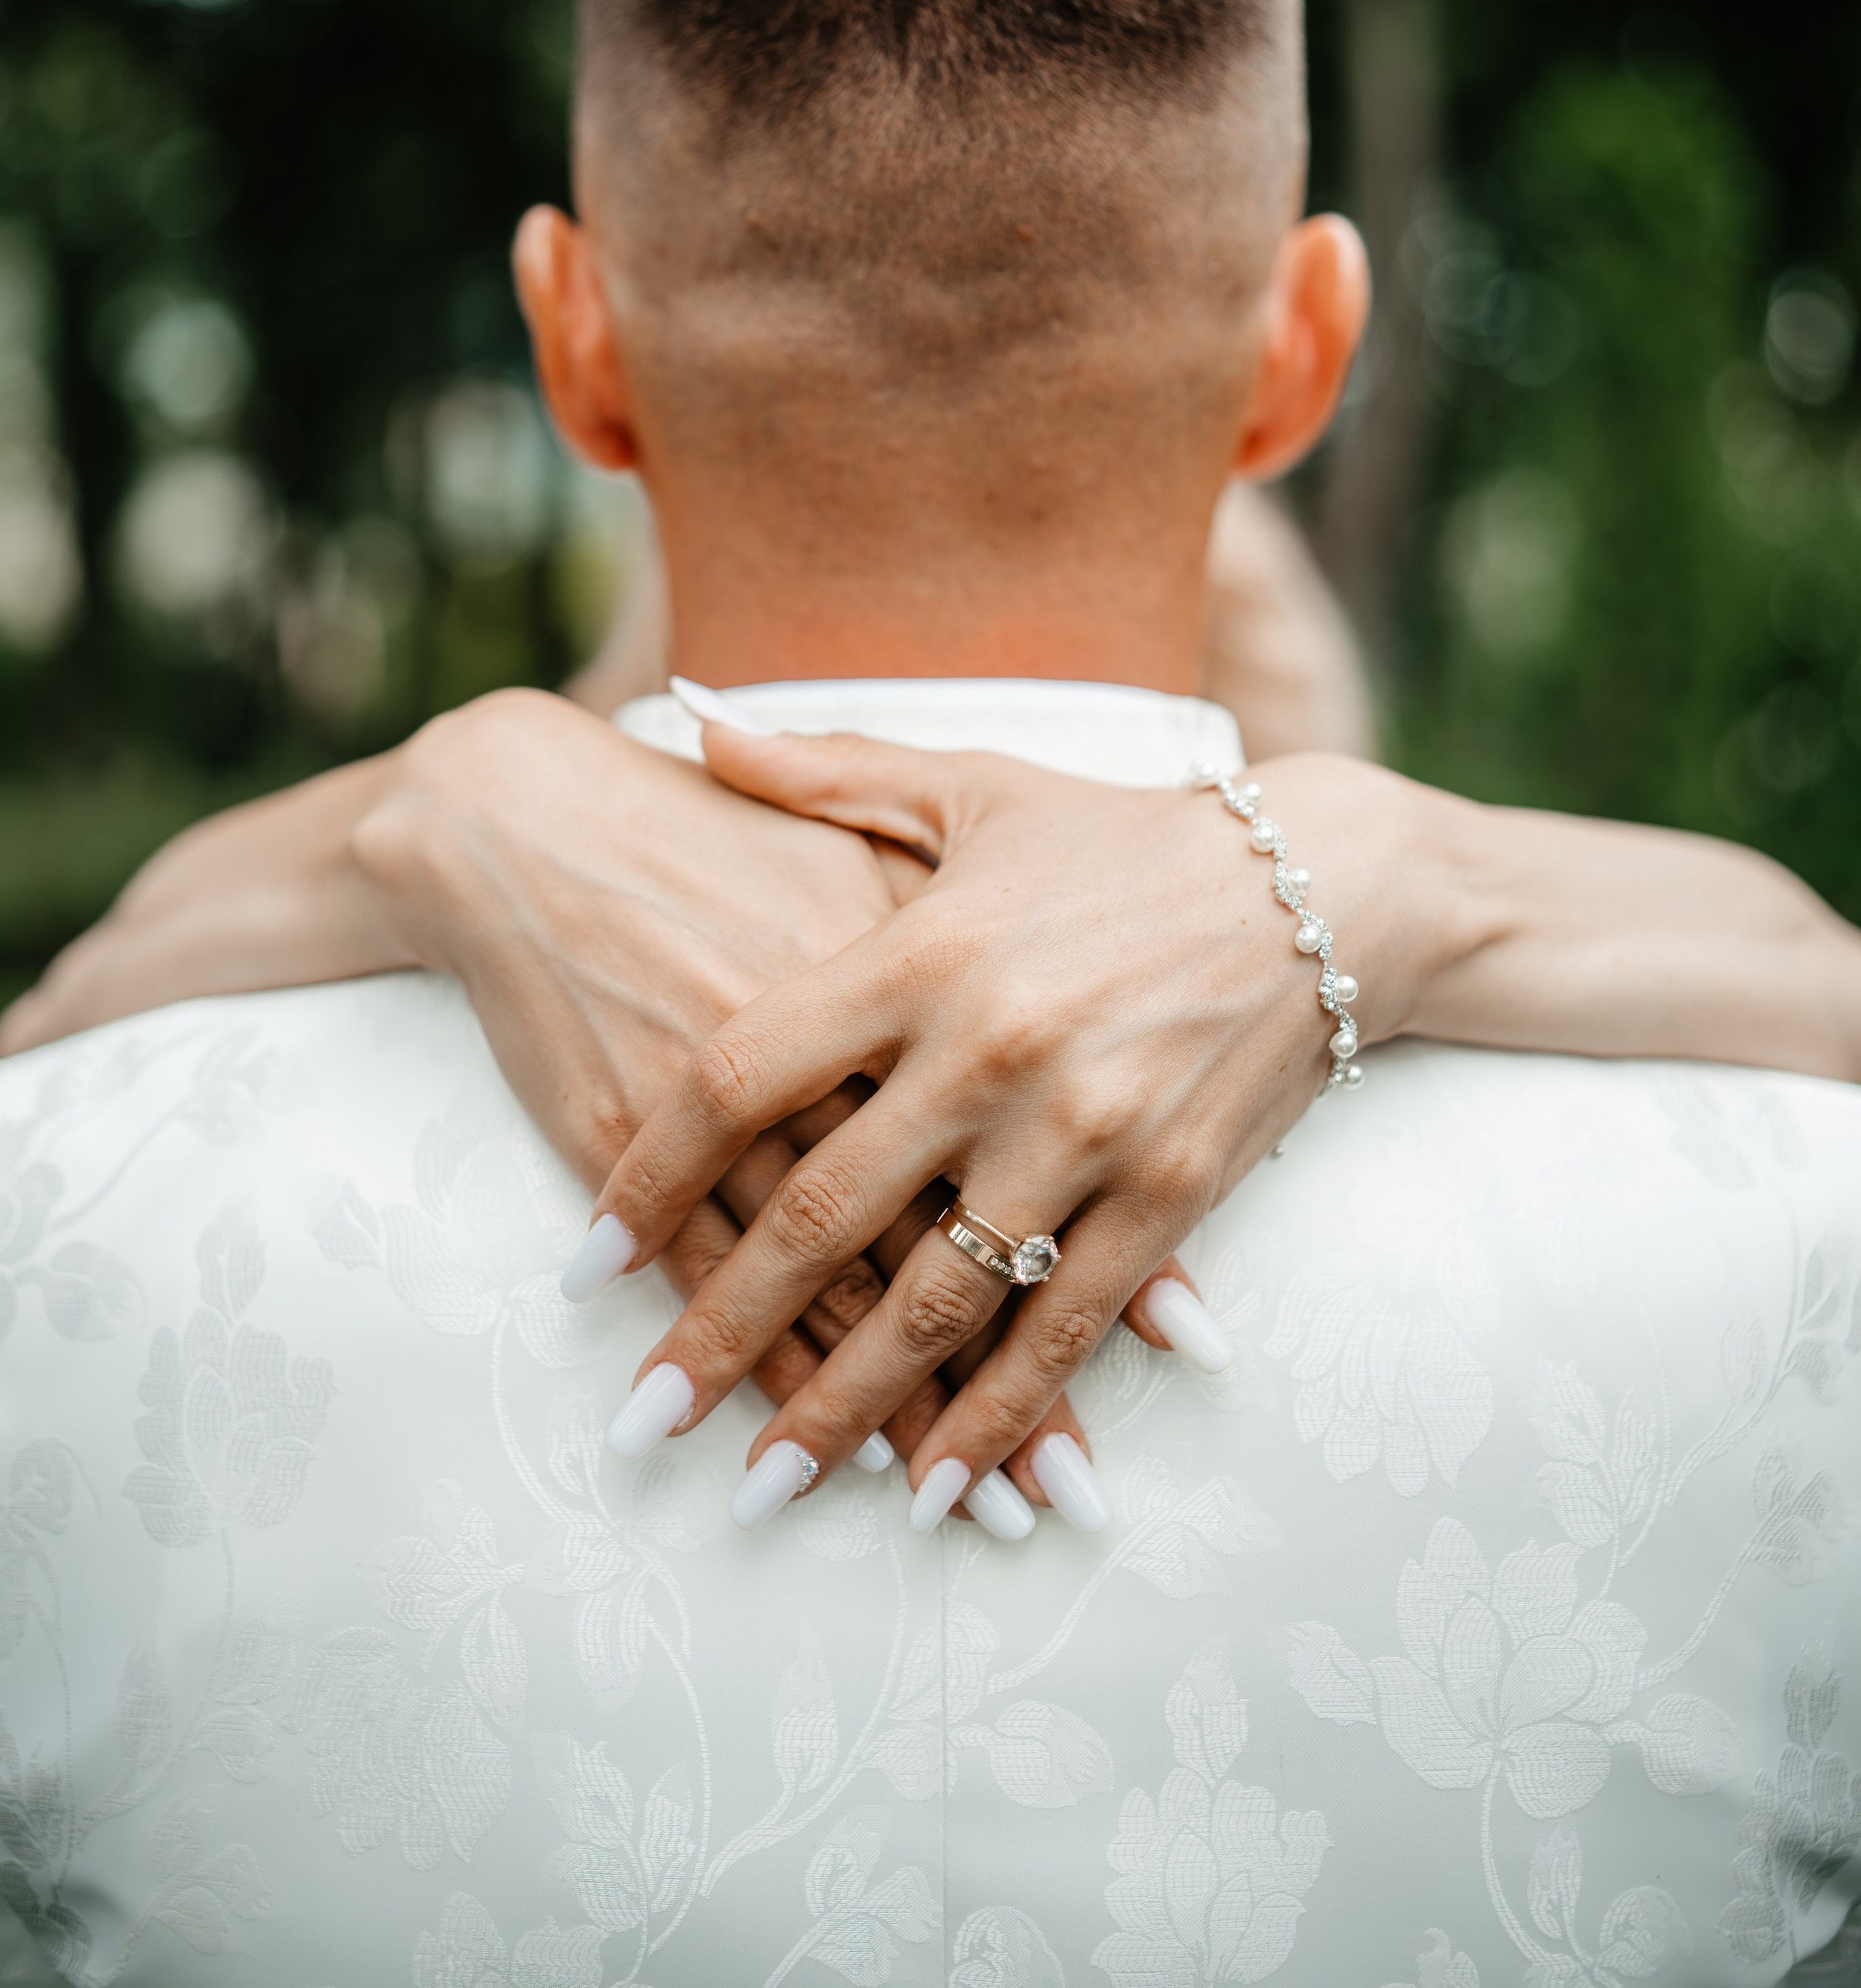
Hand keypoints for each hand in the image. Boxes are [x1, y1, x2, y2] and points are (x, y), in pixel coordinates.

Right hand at [11, 687, 1109, 1505]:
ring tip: (963, 1515)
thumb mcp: (880, 835)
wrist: (532, 815)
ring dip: (891, 1412)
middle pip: (941, 1238)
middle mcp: (835, 1049)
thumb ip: (1009, 934)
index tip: (1178, 1346)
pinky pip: (711, 1270)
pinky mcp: (616, 1135)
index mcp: (918, 970)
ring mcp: (721, 1101)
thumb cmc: (729, 832)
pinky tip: (802, 1432)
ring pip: (829, 1285)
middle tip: (1068, 1497)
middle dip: (1007, 1381)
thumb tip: (1137, 1033)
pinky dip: (763, 1361)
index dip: (1102, 1240)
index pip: (1032, 1135)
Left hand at [590, 734, 1449, 1504]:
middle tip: (643, 1421)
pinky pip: (1064, 1333)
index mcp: (921, 949)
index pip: (745, 1075)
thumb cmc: (1120, 836)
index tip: (583, 1261)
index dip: (653, 1173)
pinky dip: (999, 1421)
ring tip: (766, 1488)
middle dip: (721, 1332)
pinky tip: (939, 1493)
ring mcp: (1086, 1132)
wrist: (1324, 884)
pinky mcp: (1172, 1196)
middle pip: (819, 1213)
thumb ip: (820, 772)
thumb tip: (686, 720)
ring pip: (936, 1302)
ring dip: (845, 1409)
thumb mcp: (970, 790)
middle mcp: (991, 1049)